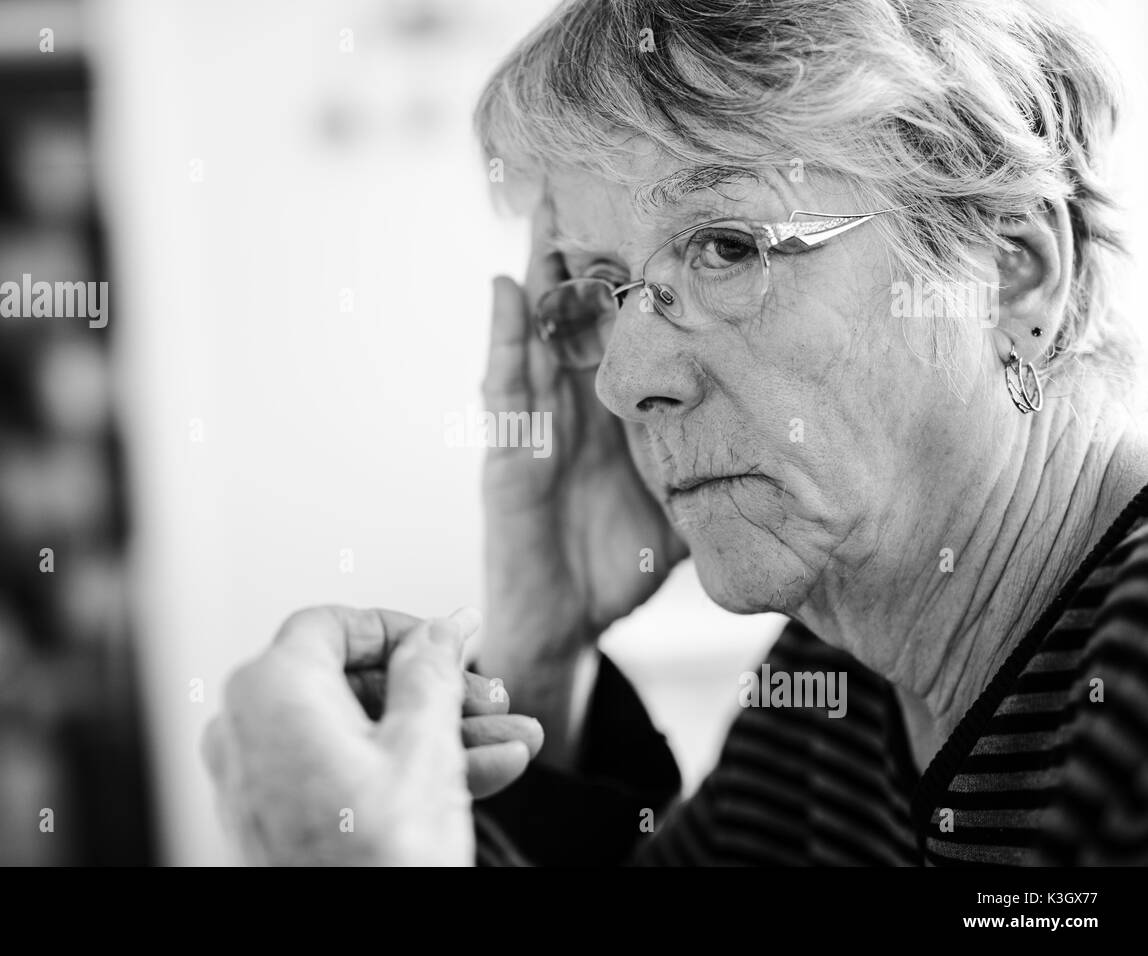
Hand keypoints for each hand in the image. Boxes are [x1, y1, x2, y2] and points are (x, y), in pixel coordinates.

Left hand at [201, 606, 541, 865]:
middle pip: (353, 683)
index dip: (402, 629)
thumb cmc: (376, 864)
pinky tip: (478, 776)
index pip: (334, 624)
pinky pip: (344, 774)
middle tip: (492, 703)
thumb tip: (443, 630)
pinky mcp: (277, 822)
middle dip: (438, 693)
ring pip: (360, 734)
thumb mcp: (424, 745)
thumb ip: (433, 670)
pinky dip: (404, 771)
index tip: (451, 644)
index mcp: (270, 690)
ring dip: (439, 736)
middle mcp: (248, 730)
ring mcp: (259, 780)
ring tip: (510, 746)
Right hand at [480, 200, 687, 670]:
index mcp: (611, 408)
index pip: (622, 324)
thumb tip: (790, 438)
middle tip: (590, 170)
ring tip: (544, 205)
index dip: (634, 269)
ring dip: (537, 271)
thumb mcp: (683, 500)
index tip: (660, 207)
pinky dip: (503, 339)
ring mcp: (534, 426)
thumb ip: (716, 461)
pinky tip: (506, 290)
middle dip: (581, 247)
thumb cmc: (619, 562)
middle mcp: (570, 404)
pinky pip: (504, 391)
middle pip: (574, 311)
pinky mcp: (506, 458)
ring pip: (533, 332)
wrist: (563, 624)